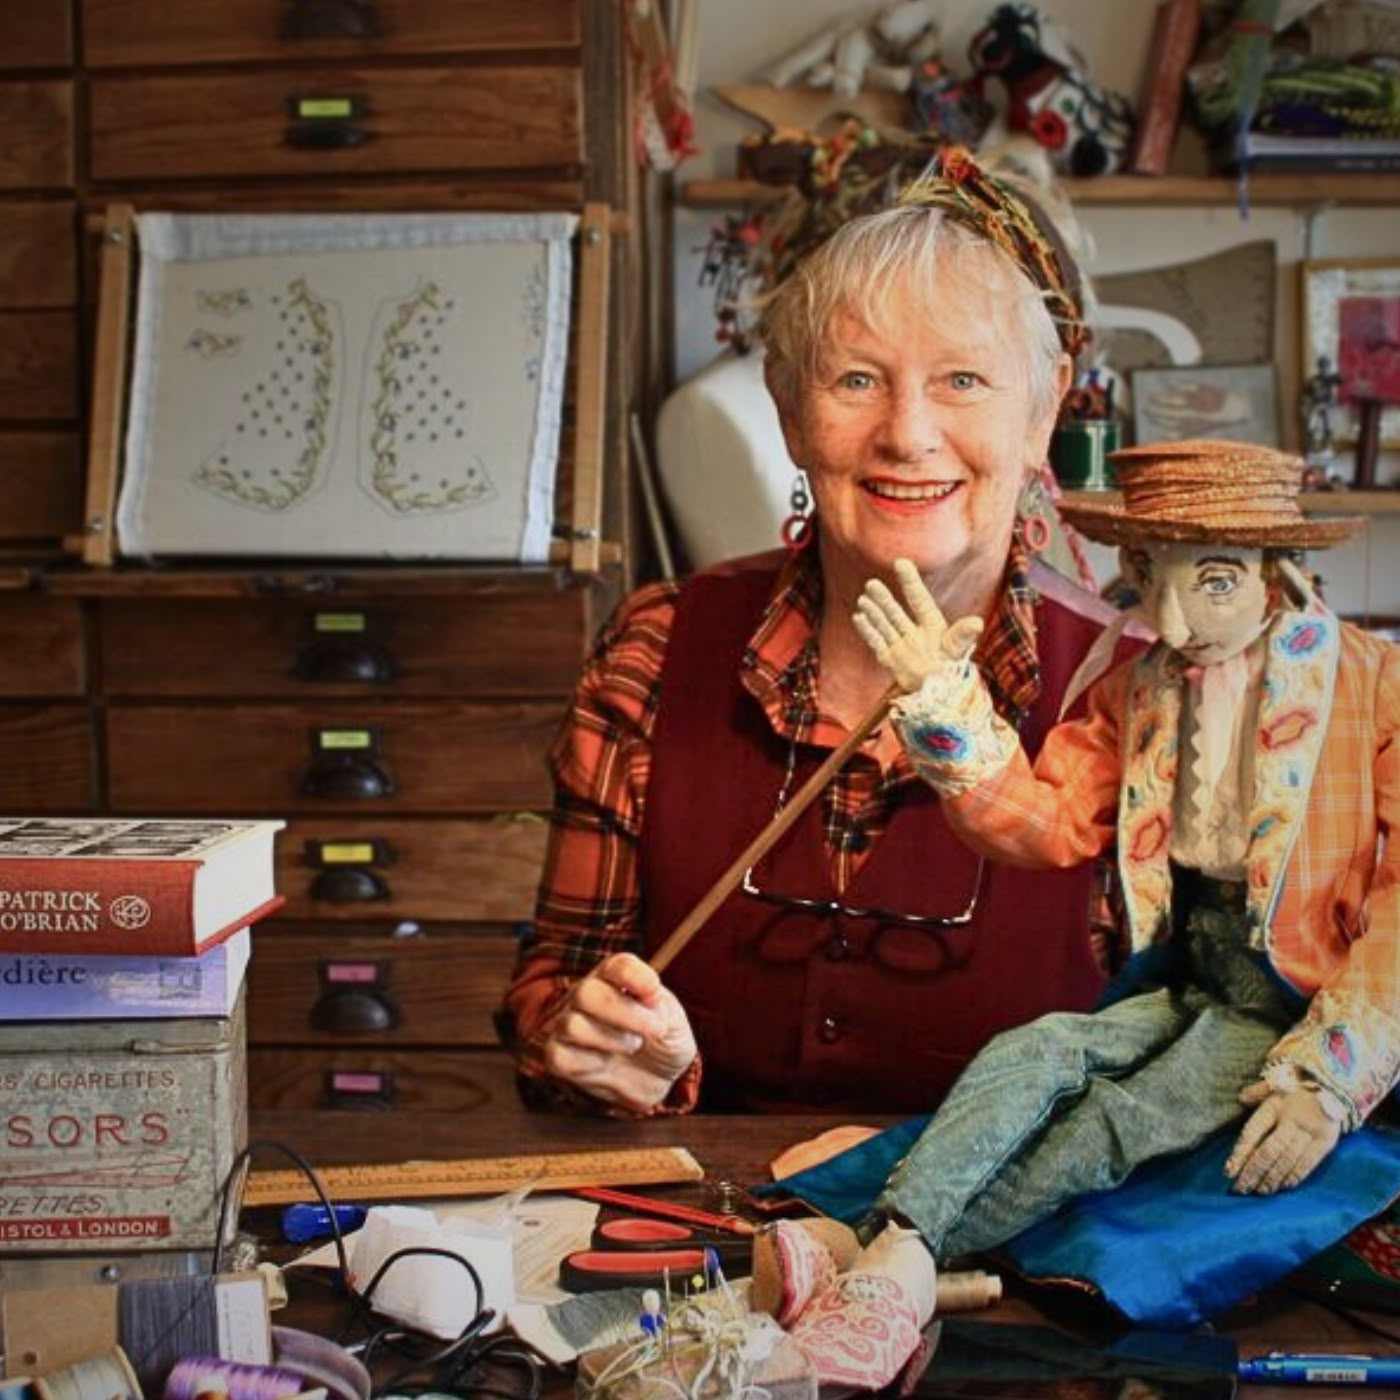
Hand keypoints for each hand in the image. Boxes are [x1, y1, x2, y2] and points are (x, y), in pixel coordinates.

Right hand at [541, 952, 696, 1112]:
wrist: (657, 1079)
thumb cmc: (662, 1040)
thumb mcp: (673, 1020)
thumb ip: (660, 1004)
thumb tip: (648, 990)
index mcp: (615, 976)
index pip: (616, 965)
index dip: (634, 975)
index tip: (654, 991)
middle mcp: (586, 994)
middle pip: (586, 993)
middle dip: (623, 1013)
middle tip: (655, 1029)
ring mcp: (568, 1023)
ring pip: (573, 1025)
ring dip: (611, 1039)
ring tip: (633, 1045)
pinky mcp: (559, 1055)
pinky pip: (560, 1056)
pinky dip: (589, 1064)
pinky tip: (605, 1063)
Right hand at [852, 558, 983, 693]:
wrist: (941, 696)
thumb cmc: (952, 671)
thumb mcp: (958, 650)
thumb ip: (963, 635)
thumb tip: (977, 622)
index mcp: (932, 625)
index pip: (918, 599)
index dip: (910, 581)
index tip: (900, 563)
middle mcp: (914, 632)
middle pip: (896, 612)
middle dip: (884, 598)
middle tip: (871, 583)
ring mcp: (901, 645)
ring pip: (884, 625)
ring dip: (874, 612)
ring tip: (863, 599)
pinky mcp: (891, 659)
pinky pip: (876, 642)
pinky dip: (867, 631)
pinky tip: (858, 617)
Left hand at [1225, 1079, 1342, 1193]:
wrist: (1335, 1086)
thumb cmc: (1297, 1087)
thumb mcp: (1276, 1082)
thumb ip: (1257, 1092)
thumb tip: (1241, 1098)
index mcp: (1275, 1105)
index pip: (1253, 1132)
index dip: (1240, 1153)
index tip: (1229, 1171)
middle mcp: (1291, 1120)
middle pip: (1269, 1151)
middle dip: (1253, 1172)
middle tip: (1240, 1189)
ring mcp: (1310, 1132)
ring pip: (1287, 1161)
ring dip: (1271, 1179)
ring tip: (1258, 1191)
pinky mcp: (1326, 1143)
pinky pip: (1308, 1164)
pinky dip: (1293, 1177)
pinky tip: (1281, 1187)